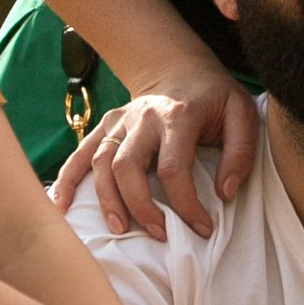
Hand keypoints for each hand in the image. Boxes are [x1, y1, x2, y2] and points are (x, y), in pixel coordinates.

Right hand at [54, 74, 260, 242]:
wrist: (184, 70)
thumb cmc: (216, 100)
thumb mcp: (243, 116)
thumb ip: (240, 153)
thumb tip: (224, 193)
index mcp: (179, 115)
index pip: (174, 168)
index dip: (186, 204)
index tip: (201, 228)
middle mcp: (143, 117)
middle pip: (128, 167)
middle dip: (141, 206)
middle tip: (159, 234)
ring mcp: (120, 121)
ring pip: (101, 163)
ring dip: (107, 200)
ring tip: (121, 231)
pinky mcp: (106, 126)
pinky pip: (80, 153)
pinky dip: (67, 179)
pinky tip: (61, 206)